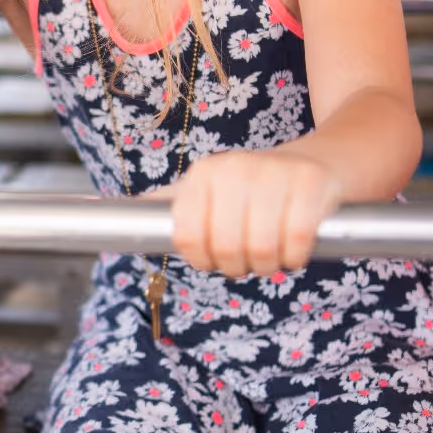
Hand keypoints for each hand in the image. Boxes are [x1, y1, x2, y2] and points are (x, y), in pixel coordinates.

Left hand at [164, 149, 341, 277]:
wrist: (314, 165)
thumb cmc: (252, 191)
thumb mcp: (207, 192)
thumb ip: (170, 206)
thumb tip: (117, 215)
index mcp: (202, 175)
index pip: (186, 235)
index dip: (200, 260)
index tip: (213, 263)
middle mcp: (233, 168)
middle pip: (224, 247)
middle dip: (236, 268)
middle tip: (246, 264)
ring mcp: (274, 173)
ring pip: (261, 248)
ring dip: (267, 266)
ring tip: (270, 259)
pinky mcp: (311, 183)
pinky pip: (296, 241)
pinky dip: (294, 258)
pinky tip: (293, 252)